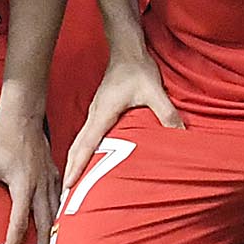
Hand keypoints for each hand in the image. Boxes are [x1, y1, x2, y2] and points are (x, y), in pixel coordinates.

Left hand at [0, 105, 57, 243]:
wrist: (22, 112)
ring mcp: (51, 180)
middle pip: (46, 226)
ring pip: (57, 215)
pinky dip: (60, 219)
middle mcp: (41, 186)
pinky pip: (60, 202)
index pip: (19, 224)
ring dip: (54, 237)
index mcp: (22, 186)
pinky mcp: (55, 173)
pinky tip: (58, 227)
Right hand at [61, 50, 179, 190]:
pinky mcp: (99, 112)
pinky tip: (84, 161)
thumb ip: (166, 113)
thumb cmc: (137, 69)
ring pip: (79, 142)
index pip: (86, 145)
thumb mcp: (154, 91)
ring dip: (73, 162)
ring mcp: (95, 113)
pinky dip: (80, 152)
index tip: (67, 184)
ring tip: (69, 184)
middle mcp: (94, 115)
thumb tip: (180, 134)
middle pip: (76, 147)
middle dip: (69, 170)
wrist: (127, 49)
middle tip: (63, 195)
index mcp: (103, 113)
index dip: (77, 166)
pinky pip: (86, 136)